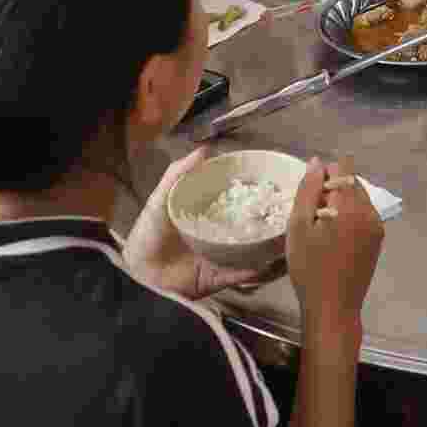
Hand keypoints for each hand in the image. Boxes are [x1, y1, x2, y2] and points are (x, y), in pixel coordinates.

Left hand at [124, 147, 275, 300]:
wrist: (138, 274)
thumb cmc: (147, 234)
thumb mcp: (159, 199)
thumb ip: (178, 173)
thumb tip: (205, 148)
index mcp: (204, 213)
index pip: (232, 199)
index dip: (249, 190)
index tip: (271, 178)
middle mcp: (216, 233)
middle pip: (245, 223)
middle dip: (264, 217)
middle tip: (288, 206)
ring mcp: (219, 256)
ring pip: (249, 248)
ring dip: (266, 243)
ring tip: (287, 232)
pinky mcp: (217, 278)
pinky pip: (240, 273)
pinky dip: (255, 269)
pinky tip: (271, 261)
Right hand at [285, 156, 383, 329]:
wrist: (333, 308)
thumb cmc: (310, 268)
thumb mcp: (299, 227)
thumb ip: (308, 190)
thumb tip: (316, 162)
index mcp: (351, 205)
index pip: (344, 166)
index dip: (325, 174)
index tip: (311, 197)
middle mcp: (370, 211)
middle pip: (352, 182)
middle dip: (332, 190)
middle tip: (312, 216)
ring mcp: (377, 227)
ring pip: (358, 198)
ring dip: (341, 204)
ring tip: (322, 230)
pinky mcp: (377, 241)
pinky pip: (363, 215)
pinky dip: (349, 218)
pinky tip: (334, 240)